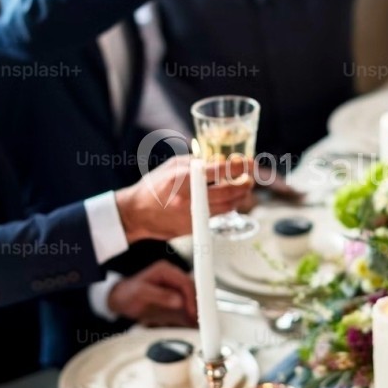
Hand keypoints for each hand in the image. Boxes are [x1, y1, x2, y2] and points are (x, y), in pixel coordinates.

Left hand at [107, 259, 197, 327]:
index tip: (193, 312)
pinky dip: (189, 318)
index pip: (185, 283)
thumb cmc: (127, 294)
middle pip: (192, 291)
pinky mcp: (175, 300)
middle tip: (198, 322)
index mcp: (165, 271)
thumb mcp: (141, 294)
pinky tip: (191, 327)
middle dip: (197, 307)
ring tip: (197, 327)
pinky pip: (186, 309)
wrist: (119, 299)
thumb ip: (160, 296)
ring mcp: (175, 289)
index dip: (192, 298)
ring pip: (192, 301)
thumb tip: (179, 301)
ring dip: (195, 313)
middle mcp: (173, 278)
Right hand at [116, 154, 254, 241]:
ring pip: (228, 207)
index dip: (239, 166)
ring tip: (243, 187)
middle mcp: (190, 199)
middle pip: (229, 192)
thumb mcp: (173, 165)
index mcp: (183, 178)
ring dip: (240, 197)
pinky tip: (230, 199)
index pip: (220, 171)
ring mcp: (193, 215)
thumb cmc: (154, 186)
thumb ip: (197, 162)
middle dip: (244, 184)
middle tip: (250, 177)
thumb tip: (221, 160)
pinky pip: (219, 216)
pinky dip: (228, 207)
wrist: (137, 214)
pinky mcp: (195, 227)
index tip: (251, 162)